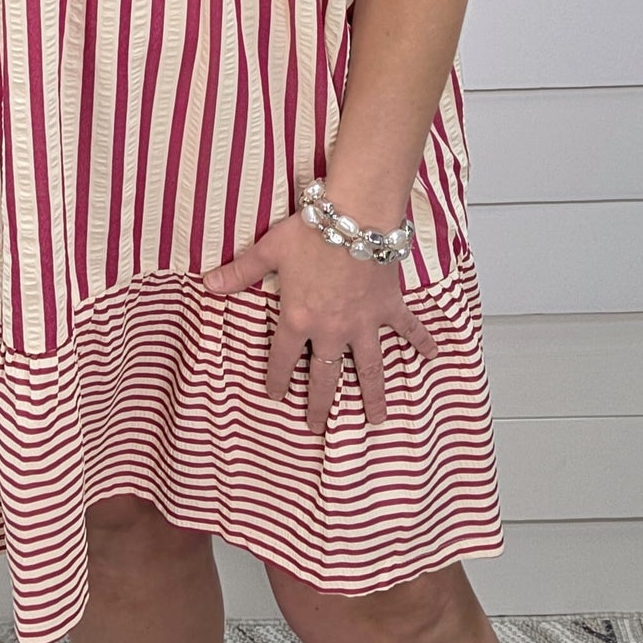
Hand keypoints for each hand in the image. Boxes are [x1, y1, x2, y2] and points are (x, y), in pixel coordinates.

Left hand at [202, 212, 438, 430]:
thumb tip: (208, 284)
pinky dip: (422, 341)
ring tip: (375, 421)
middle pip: (325, 377)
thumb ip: (240, 272)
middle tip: (317, 426)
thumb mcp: (268, 251)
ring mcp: (364, 323)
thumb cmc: (311, 232)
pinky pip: (408, 329)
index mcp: (299, 319)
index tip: (276, 397)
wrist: (354, 217)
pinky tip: (433, 355)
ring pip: (368, 369)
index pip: (282, 359)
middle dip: (319, 404)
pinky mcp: (389, 308)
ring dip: (372, 396)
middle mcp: (331, 330)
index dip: (277, 380)